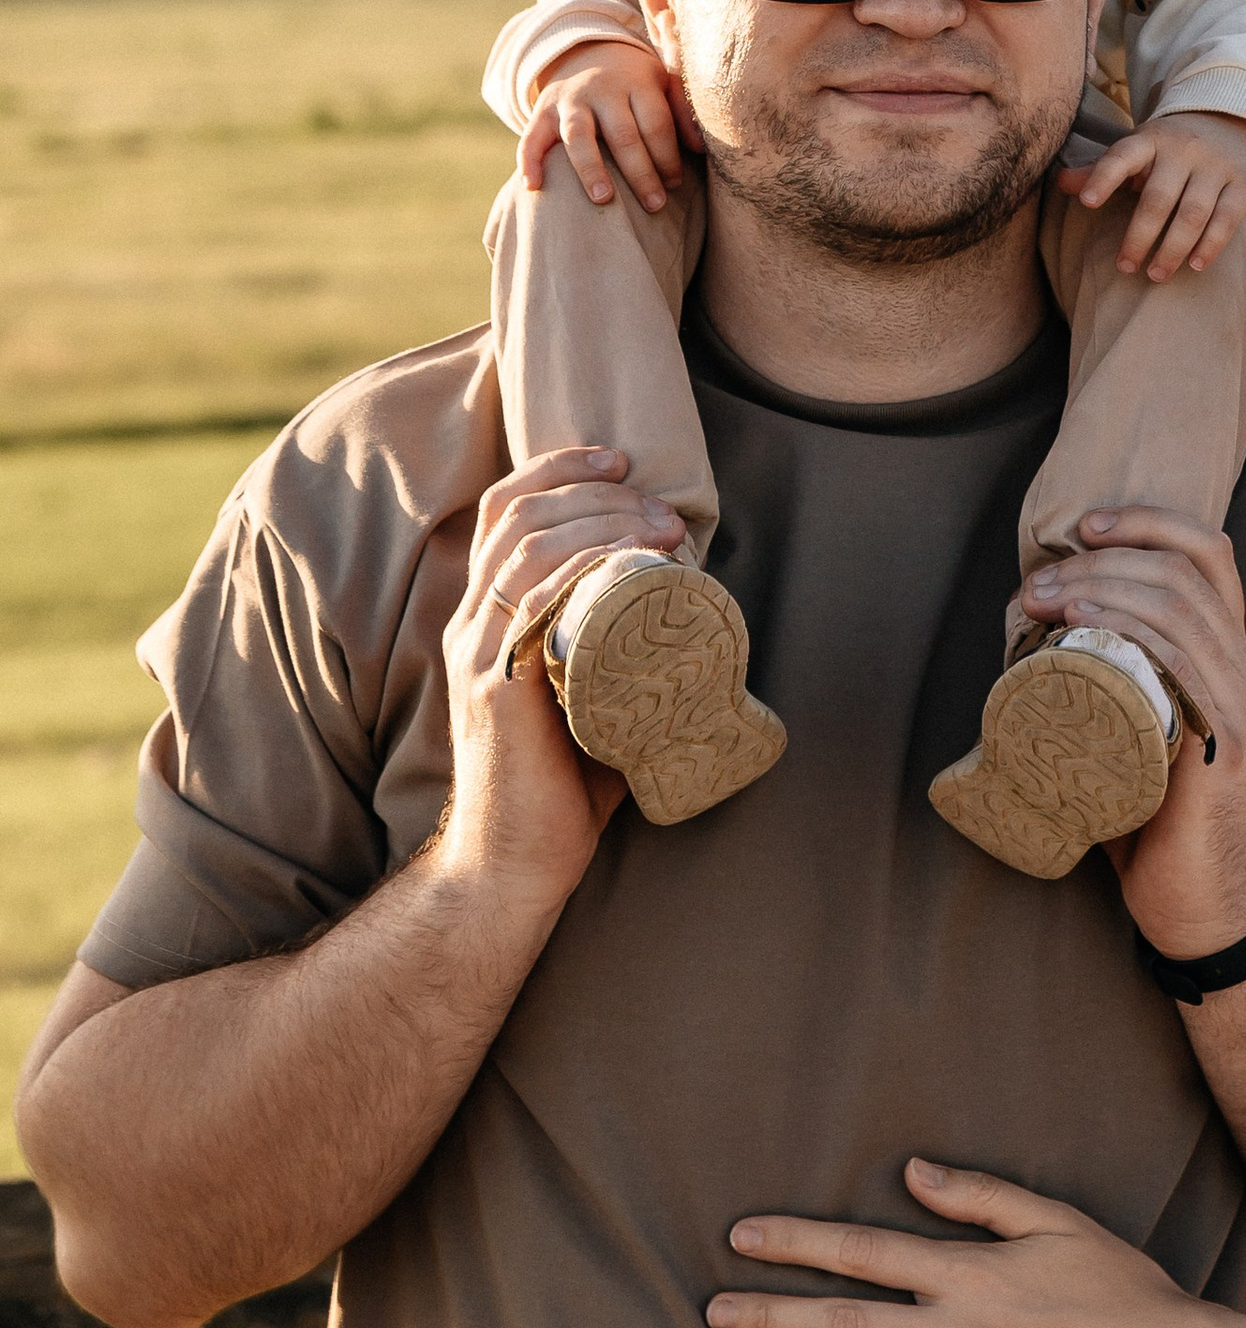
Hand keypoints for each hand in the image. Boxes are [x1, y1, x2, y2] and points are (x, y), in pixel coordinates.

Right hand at [431, 448, 684, 918]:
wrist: (511, 868)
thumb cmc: (562, 786)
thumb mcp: (589, 692)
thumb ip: (615, 648)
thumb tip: (692, 610)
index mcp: (485, 617)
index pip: (504, 511)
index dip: (557, 468)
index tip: (621, 459)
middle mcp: (471, 625)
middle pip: (519, 516)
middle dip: (596, 492)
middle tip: (663, 509)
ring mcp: (479, 656)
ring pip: (526, 550)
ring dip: (600, 522)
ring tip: (662, 531)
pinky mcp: (495, 690)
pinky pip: (529, 605)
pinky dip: (578, 569)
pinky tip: (622, 564)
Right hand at [519, 38, 693, 210]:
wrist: (589, 51)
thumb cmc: (636, 81)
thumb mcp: (664, 83)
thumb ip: (683, 112)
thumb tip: (699, 149)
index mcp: (638, 82)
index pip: (656, 123)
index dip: (667, 156)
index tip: (675, 185)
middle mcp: (602, 90)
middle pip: (623, 134)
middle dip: (640, 172)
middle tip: (655, 205)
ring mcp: (569, 100)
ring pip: (578, 135)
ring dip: (591, 168)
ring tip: (604, 199)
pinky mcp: (542, 111)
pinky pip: (531, 137)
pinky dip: (529, 161)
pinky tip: (533, 187)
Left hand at [707, 1163, 1245, 1327]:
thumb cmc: (1121, 1287)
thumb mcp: (1055, 1219)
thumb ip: (978, 1196)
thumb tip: (912, 1171)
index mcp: (967, 1273)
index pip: (862, 1251)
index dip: (797, 1243)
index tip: (743, 1239)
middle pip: (843, 1323)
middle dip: (771, 1316)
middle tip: (712, 1313)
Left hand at [1019, 507, 1245, 962]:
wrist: (1200, 904)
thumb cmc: (1154, 817)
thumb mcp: (1131, 730)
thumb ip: (1106, 685)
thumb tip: (1028, 646)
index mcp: (1222, 654)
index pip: (1206, 554)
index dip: (1148, 522)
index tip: (1083, 524)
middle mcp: (1240, 666)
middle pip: (1184, 570)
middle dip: (1102, 560)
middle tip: (1036, 582)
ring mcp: (1238, 703)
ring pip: (1182, 605)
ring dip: (1104, 587)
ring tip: (1044, 599)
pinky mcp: (1228, 744)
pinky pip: (1187, 664)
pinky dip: (1133, 631)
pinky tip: (1085, 627)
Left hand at [1064, 111, 1245, 278]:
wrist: (1228, 120)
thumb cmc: (1167, 148)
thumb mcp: (1136, 149)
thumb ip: (1100, 169)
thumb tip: (1060, 183)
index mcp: (1149, 140)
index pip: (1122, 156)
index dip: (1104, 177)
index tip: (1088, 203)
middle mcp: (1182, 150)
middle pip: (1158, 198)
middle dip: (1139, 236)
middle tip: (1125, 267)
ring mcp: (1214, 165)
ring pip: (1193, 213)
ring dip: (1173, 248)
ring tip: (1155, 275)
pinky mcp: (1241, 181)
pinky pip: (1228, 218)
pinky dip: (1211, 245)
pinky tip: (1195, 266)